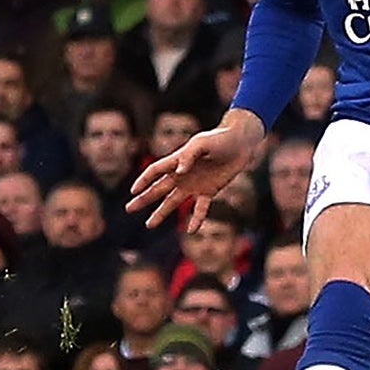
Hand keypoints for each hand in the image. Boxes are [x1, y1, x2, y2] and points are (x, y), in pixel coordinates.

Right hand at [126, 115, 259, 230]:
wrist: (240, 144)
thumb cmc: (219, 139)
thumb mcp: (202, 143)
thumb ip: (189, 156)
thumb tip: (178, 172)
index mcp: (177, 160)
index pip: (155, 171)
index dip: (144, 180)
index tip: (133, 191)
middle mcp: (182, 175)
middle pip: (159, 189)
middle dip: (144, 198)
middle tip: (129, 208)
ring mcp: (195, 185)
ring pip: (173, 202)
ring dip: (161, 213)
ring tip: (149, 224)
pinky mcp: (209, 191)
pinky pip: (200, 208)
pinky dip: (196, 219)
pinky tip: (190, 230)